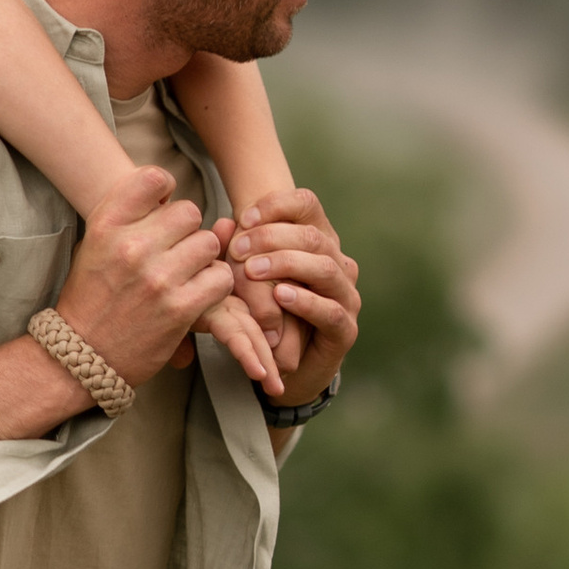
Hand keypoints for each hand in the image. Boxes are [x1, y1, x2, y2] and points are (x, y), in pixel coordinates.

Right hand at [50, 165, 235, 390]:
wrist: (82, 356)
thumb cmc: (91, 298)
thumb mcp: (95, 245)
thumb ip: (132, 217)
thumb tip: (180, 200)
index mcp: (105, 226)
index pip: (153, 178)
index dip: (166, 189)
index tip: (162, 209)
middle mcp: (131, 247)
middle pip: (189, 212)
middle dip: (186, 231)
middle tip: (173, 252)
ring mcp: (157, 278)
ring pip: (209, 243)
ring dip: (202, 259)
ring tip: (184, 275)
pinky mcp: (180, 308)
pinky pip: (220, 277)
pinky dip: (214, 285)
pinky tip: (196, 293)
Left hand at [220, 194, 360, 401]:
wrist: (286, 365)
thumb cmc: (265, 312)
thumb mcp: (248, 277)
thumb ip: (240, 252)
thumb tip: (222, 224)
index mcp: (320, 240)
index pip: (306, 204)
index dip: (276, 205)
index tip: (243, 217)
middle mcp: (338, 262)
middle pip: (312, 235)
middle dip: (271, 238)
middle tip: (237, 248)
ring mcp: (346, 295)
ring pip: (323, 268)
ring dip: (286, 265)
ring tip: (252, 271)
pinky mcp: (345, 328)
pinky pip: (328, 310)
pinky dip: (304, 302)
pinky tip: (280, 296)